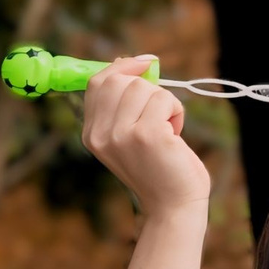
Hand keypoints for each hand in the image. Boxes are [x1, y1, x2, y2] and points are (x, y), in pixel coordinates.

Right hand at [79, 55, 209, 215]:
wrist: (174, 206)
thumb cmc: (160, 168)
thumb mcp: (130, 135)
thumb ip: (123, 105)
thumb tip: (125, 62)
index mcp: (91, 134)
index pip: (97, 83)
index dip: (121, 67)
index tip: (146, 63)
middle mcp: (100, 134)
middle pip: (119, 80)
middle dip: (148, 87)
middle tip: (162, 110)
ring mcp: (121, 134)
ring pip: (145, 88)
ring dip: (166, 102)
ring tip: (169, 128)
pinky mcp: (147, 135)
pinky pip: (165, 100)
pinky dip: (177, 111)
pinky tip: (176, 134)